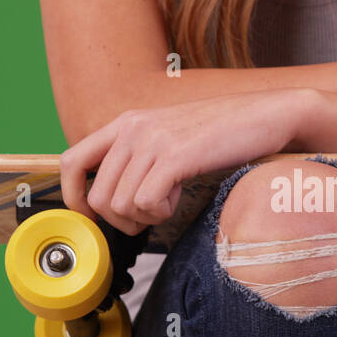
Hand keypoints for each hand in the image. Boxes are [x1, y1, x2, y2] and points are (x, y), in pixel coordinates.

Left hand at [58, 88, 311, 234]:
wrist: (265, 116)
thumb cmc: (222, 134)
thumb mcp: (169, 138)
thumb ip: (139, 158)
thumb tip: (114, 199)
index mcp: (125, 123)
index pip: (71, 161)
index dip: (74, 197)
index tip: (96, 216)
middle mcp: (132, 128)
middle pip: (98, 197)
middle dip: (121, 220)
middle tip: (148, 216)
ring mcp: (153, 140)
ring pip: (120, 205)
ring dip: (144, 218)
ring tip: (168, 204)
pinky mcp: (175, 156)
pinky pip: (146, 202)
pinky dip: (161, 213)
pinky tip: (178, 199)